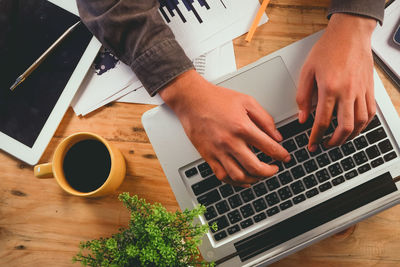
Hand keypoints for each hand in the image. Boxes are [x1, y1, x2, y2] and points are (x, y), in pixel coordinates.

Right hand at [159, 70, 289, 186]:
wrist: (192, 100)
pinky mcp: (208, 156)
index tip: (285, 157)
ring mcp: (218, 151)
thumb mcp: (247, 101)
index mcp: (242, 127)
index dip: (281, 155)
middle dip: (270, 171)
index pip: (269, 147)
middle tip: (274, 169)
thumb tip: (276, 136)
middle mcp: (230, 142)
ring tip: (259, 175)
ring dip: (254, 179)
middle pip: (255, 167)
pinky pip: (222, 176)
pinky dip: (234, 182)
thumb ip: (264, 119)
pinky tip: (242, 179)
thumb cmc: (216, 99)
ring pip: (239, 176)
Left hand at [296, 13, 376, 151]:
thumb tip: (302, 117)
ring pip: (360, 123)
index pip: (322, 121)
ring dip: (349, 136)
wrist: (350, 33)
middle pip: (344, 127)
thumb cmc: (328, 49)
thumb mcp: (307, 71)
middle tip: (325, 145)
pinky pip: (370, 113)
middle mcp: (347, 92)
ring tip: (339, 140)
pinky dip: (363, 125)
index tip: (311, 145)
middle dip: (334, 142)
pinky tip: (355, 127)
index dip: (315, 137)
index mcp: (329, 88)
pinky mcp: (369, 89)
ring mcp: (361, 91)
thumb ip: (303, 96)